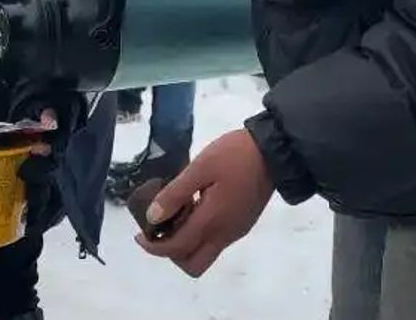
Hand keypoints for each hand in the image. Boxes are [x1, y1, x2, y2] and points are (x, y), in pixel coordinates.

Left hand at [136, 128, 274, 277]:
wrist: (275, 152)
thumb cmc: (235, 156)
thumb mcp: (201, 167)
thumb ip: (175, 193)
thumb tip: (152, 217)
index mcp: (211, 221)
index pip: (176, 249)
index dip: (153, 246)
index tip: (140, 234)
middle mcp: (224, 234)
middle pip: (193, 264)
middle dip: (171, 254)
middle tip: (161, 230)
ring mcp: (235, 231)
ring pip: (205, 255)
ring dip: (186, 244)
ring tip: (178, 214)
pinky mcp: (243, 224)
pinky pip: (216, 241)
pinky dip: (200, 234)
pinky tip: (197, 207)